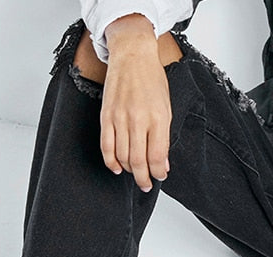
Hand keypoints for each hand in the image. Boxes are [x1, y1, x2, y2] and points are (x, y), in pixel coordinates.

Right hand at [101, 15, 170, 191]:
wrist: (132, 55)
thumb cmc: (152, 80)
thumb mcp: (166, 108)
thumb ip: (164, 137)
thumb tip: (162, 164)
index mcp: (157, 118)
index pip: (157, 157)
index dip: (158, 172)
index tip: (160, 176)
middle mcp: (138, 120)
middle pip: (138, 161)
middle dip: (143, 178)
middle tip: (146, 185)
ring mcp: (120, 118)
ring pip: (122, 156)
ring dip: (129, 170)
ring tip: (135, 174)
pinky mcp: (106, 116)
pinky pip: (106, 146)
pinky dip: (111, 161)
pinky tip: (117, 168)